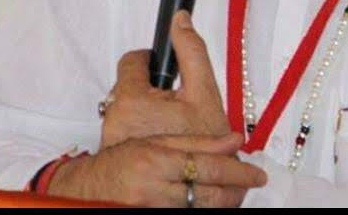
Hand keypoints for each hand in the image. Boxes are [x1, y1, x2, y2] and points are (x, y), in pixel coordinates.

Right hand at [49, 132, 266, 206]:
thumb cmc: (122, 162)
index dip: (238, 171)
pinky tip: (215, 204)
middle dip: (236, 191)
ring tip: (237, 194)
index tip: (258, 174)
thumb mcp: (156, 143)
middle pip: (209, 196)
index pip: (208, 167)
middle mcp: (156, 190)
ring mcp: (155, 209)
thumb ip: (197, 142)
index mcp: (157, 161)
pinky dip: (206, 211)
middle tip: (252, 183)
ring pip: (203, 211)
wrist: (88, 190)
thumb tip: (235, 139)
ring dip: (225, 203)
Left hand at [101, 11, 229, 147]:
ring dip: (145, 110)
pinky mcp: (113, 152)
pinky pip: (124, 127)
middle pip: (128, 85)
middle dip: (150, 89)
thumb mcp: (205, 92)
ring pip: (126, 107)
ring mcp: (112, 138)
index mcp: (132, 100)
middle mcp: (115, 119)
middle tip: (172, 104)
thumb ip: (191, 51)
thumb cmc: (203, 145)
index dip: (151, 60)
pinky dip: (140, 128)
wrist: (199, 187)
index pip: (131, 61)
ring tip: (169, 124)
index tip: (161, 67)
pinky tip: (160, 137)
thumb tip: (180, 19)